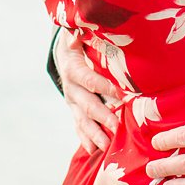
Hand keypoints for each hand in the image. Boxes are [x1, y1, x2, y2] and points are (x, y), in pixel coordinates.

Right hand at [56, 32, 121, 152]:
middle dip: (101, 116)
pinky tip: (94, 151)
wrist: (64, 54)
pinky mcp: (75, 111)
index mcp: (73, 69)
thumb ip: (78, 34)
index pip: (88, 79)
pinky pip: (78, 127)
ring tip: (106, 145)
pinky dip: (86, 139)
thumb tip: (76, 33)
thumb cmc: (80, 43)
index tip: (120, 94)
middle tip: (116, 126)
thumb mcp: (78, 36)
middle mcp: (71, 88)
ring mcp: (72, 102)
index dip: (103, 86)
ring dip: (94, 133)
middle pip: (86, 104)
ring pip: (82, 120)